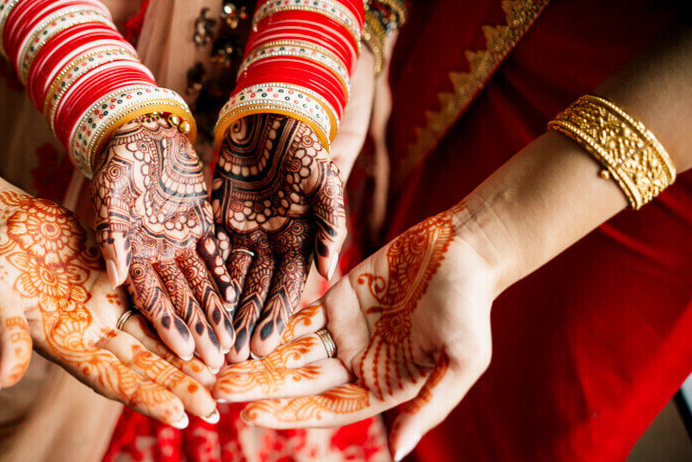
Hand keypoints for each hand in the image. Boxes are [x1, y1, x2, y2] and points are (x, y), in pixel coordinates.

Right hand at [0, 189, 217, 426]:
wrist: (4, 220)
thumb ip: (4, 337)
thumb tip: (0, 381)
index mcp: (66, 345)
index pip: (111, 379)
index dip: (144, 397)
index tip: (178, 417)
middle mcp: (93, 333)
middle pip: (143, 367)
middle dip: (179, 388)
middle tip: (216, 410)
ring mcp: (109, 308)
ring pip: (156, 338)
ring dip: (187, 358)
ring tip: (222, 375)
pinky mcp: (120, 280)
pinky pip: (156, 300)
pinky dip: (181, 315)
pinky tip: (209, 324)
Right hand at [91, 114, 235, 368]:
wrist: (141, 129)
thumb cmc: (117, 159)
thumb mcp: (108, 192)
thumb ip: (110, 234)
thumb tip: (117, 276)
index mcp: (129, 254)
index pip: (149, 297)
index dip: (167, 325)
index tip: (184, 353)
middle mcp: (155, 255)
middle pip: (180, 300)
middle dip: (199, 331)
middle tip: (218, 364)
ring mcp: (178, 242)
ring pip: (200, 285)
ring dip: (215, 314)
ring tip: (232, 344)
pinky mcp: (199, 226)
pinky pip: (215, 256)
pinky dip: (225, 277)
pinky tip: (238, 301)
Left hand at [211, 114, 344, 361]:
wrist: (270, 115)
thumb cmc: (303, 147)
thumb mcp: (325, 182)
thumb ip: (330, 224)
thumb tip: (328, 271)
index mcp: (302, 241)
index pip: (288, 287)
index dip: (275, 317)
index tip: (264, 346)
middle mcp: (274, 245)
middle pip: (258, 290)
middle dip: (247, 323)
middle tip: (234, 358)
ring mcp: (247, 235)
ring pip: (233, 279)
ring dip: (225, 310)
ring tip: (214, 340)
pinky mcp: (221, 222)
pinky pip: (212, 254)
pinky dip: (206, 276)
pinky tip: (197, 300)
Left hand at [213, 205, 494, 458]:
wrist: (466, 249)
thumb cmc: (472, 309)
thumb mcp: (461, 363)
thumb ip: (428, 407)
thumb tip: (400, 453)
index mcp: (384, 387)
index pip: (328, 409)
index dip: (290, 412)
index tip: (253, 414)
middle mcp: (358, 365)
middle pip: (300, 383)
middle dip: (260, 387)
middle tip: (219, 390)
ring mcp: (345, 333)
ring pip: (292, 351)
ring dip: (258, 359)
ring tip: (220, 365)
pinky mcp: (337, 301)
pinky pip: (298, 316)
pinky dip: (271, 324)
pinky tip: (241, 331)